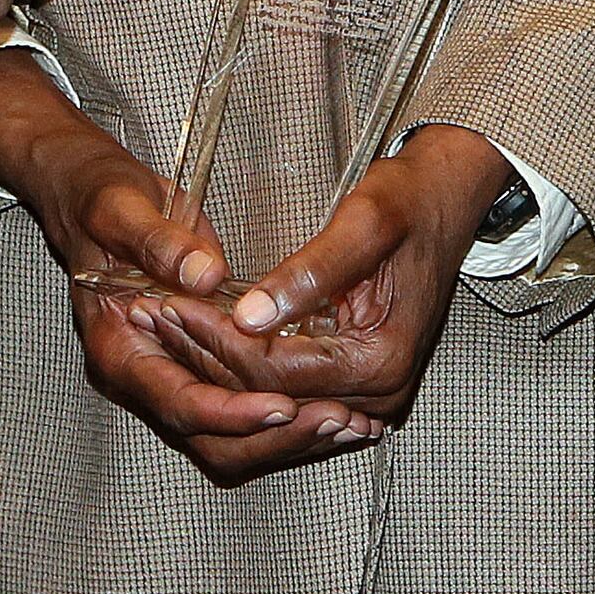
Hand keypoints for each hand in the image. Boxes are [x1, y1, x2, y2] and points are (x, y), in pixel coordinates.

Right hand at [0, 55, 347, 484]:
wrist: (94, 198)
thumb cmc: (101, 201)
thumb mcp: (122, 209)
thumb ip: (159, 243)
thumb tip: (205, 276)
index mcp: (118, 351)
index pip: (179, 404)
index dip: (232, 413)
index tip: (284, 405)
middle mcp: (145, 378)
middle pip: (210, 440)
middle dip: (274, 437)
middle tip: (338, 421)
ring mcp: (172, 376)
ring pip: (230, 439)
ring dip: (289, 437)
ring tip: (350, 425)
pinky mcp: (200, 366)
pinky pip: (243, 409)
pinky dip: (288, 416)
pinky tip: (337, 407)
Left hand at [125, 125, 513, 460]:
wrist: (447, 197)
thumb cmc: (409, 200)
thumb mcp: (363, 223)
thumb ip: (310, 273)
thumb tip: (250, 317)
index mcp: (382, 362)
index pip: (275, 369)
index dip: (216, 338)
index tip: (167, 303)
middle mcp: (379, 395)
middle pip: (267, 392)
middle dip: (204, 354)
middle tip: (148, 314)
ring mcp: (369, 396)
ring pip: (271, 396)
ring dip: (216, 362)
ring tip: (162, 322)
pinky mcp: (355, 384)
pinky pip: (287, 386)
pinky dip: (243, 363)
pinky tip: (202, 332)